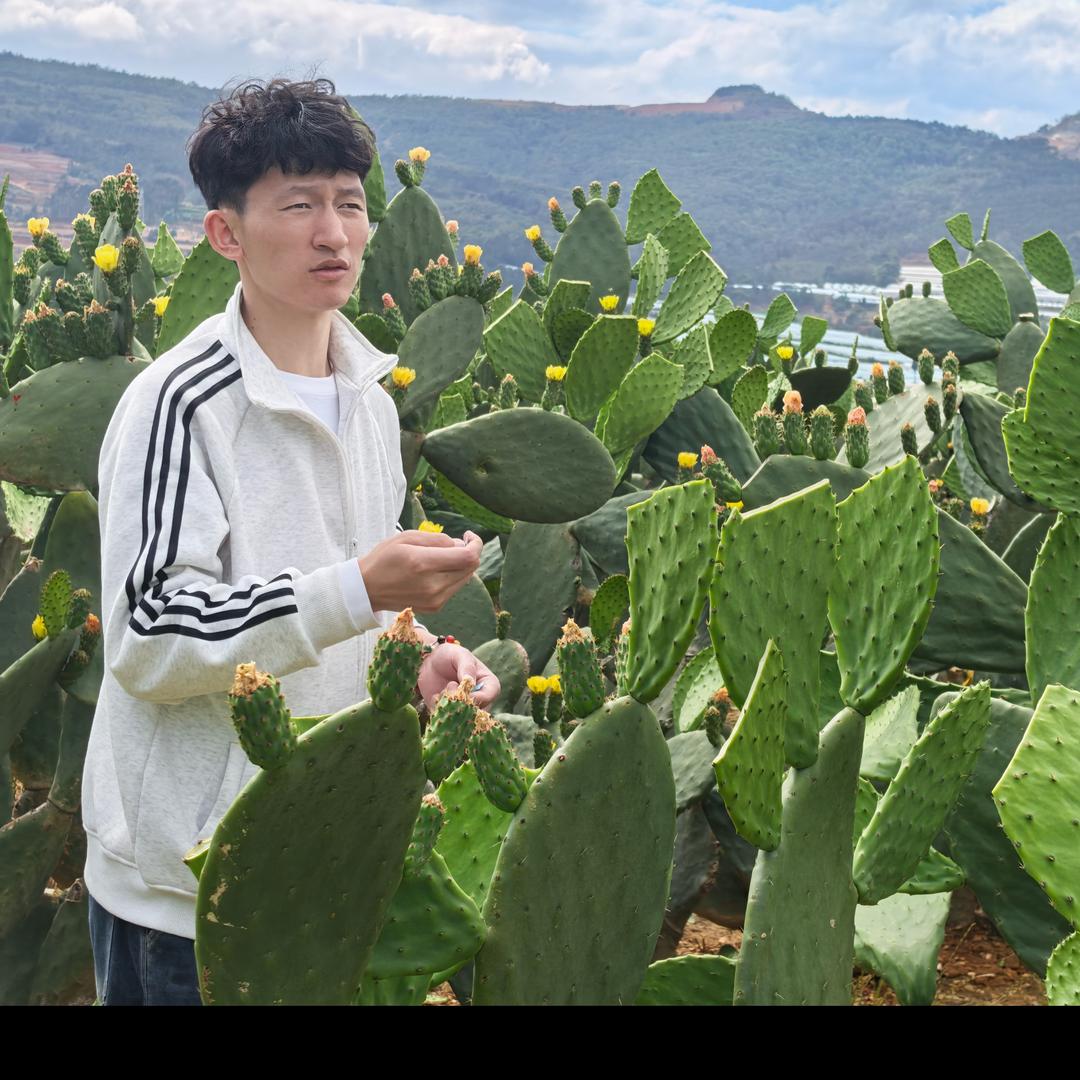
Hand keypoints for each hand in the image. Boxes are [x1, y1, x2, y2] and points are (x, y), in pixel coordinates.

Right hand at [359, 529, 481, 613]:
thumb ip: (437, 539)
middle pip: (471, 567)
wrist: (367, 589)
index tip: (468, 535)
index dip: (475, 543)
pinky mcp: (435, 607)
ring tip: (443, 557)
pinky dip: (453, 576)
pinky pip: (455, 587)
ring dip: (462, 565)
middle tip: (456, 543)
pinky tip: (437, 571)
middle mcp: (432, 585)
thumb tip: (460, 544)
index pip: (467, 557)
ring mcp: (435, 600)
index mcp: (423, 564)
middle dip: (470, 552)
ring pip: (466, 578)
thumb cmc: (384, 558)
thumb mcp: (406, 537)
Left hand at [418, 641, 500, 712]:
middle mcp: (479, 700)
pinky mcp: (449, 715)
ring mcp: (465, 709)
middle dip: (462, 703)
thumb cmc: (450, 655)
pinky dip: (440, 710)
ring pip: (462, 718)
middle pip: (477, 712)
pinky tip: (435, 696)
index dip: (478, 698)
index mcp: (488, 685)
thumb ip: (467, 667)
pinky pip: (446, 720)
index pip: (489, 696)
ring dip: (450, 706)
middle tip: (449, 686)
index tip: (465, 692)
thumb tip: (471, 683)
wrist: (429, 662)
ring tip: (441, 690)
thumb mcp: (460, 655)